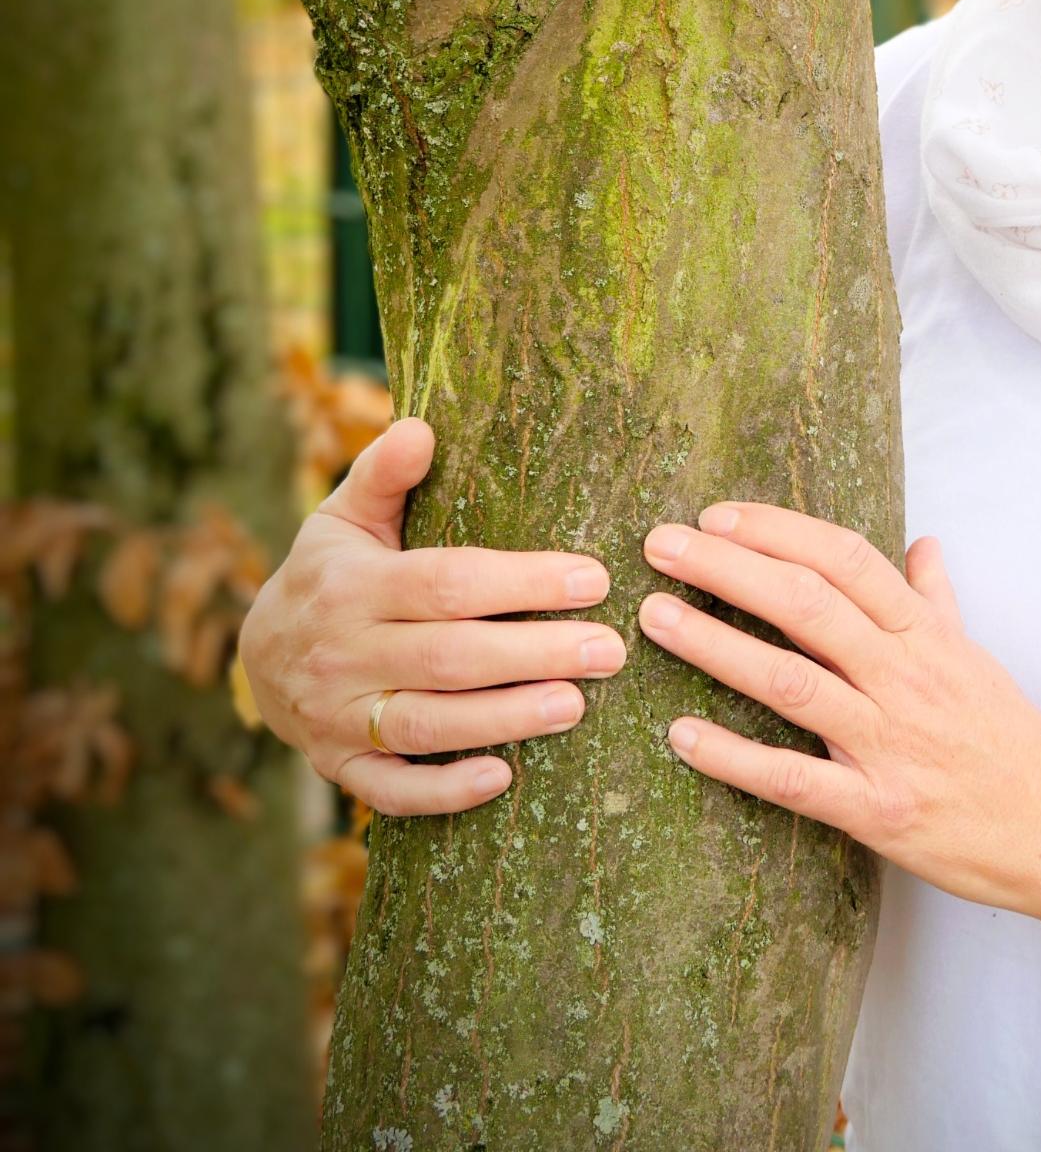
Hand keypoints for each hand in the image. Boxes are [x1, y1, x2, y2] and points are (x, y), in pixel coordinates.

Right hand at [237, 416, 625, 815]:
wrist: (255, 653)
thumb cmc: (330, 570)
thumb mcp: (345, 515)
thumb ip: (384, 472)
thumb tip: (422, 426)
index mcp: (351, 586)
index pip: (447, 583)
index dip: (522, 582)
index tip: (593, 578)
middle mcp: (341, 654)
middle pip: (449, 657)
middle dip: (535, 653)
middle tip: (610, 649)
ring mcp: (337, 717)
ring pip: (428, 724)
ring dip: (506, 719)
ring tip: (576, 704)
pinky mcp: (340, 766)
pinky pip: (392, 790)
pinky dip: (444, 790)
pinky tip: (504, 777)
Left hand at [639, 505, 1040, 923]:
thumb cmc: (1013, 740)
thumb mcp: (976, 657)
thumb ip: (936, 601)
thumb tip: (922, 545)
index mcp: (925, 635)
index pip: (845, 560)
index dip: (779, 531)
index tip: (718, 515)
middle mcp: (904, 677)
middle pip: (807, 604)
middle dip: (728, 568)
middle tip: (661, 545)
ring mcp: (889, 743)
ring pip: (792, 681)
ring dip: (715, 644)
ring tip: (655, 617)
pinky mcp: (877, 811)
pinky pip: (794, 780)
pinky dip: (734, 757)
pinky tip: (682, 736)